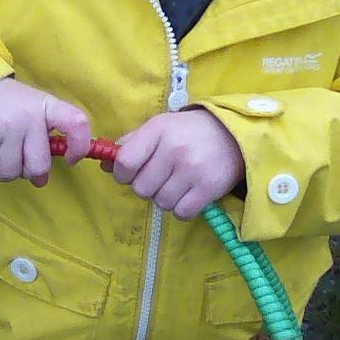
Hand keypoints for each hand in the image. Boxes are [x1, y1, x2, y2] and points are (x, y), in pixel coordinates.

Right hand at [0, 78, 90, 185]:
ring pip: (12, 173)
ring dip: (2, 172)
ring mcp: (6, 128)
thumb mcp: (29, 109)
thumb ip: (39, 140)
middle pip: (39, 166)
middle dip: (26, 171)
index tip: (69, 160)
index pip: (76, 124)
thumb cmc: (2, 103)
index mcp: (46, 106)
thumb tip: (40, 181)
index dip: (79, 147)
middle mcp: (30, 117)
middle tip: (15, 158)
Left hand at [107, 109, 244, 218]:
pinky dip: (181, 208)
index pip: (125, 163)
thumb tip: (105, 165)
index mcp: (158, 130)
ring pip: (160, 203)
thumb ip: (131, 144)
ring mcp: (192, 171)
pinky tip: (188, 194)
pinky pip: (181, 212)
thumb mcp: (160, 127)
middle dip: (146, 186)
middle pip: (141, 188)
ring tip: (177, 183)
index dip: (122, 174)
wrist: (234, 135)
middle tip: (160, 177)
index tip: (130, 173)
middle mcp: (174, 150)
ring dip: (164, 198)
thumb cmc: (188, 132)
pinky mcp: (209, 189)